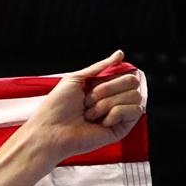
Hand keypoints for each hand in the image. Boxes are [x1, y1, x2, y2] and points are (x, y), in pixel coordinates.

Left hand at [21, 52, 145, 162]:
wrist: (50, 130)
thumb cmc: (56, 107)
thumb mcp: (76, 78)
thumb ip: (101, 66)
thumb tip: (120, 54)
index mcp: (104, 88)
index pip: (125, 73)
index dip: (110, 77)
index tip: (91, 85)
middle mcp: (114, 100)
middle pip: (132, 82)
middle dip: (106, 89)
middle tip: (87, 101)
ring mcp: (119, 115)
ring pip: (134, 96)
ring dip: (107, 103)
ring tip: (89, 114)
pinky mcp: (122, 128)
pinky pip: (135, 111)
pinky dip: (115, 113)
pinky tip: (101, 122)